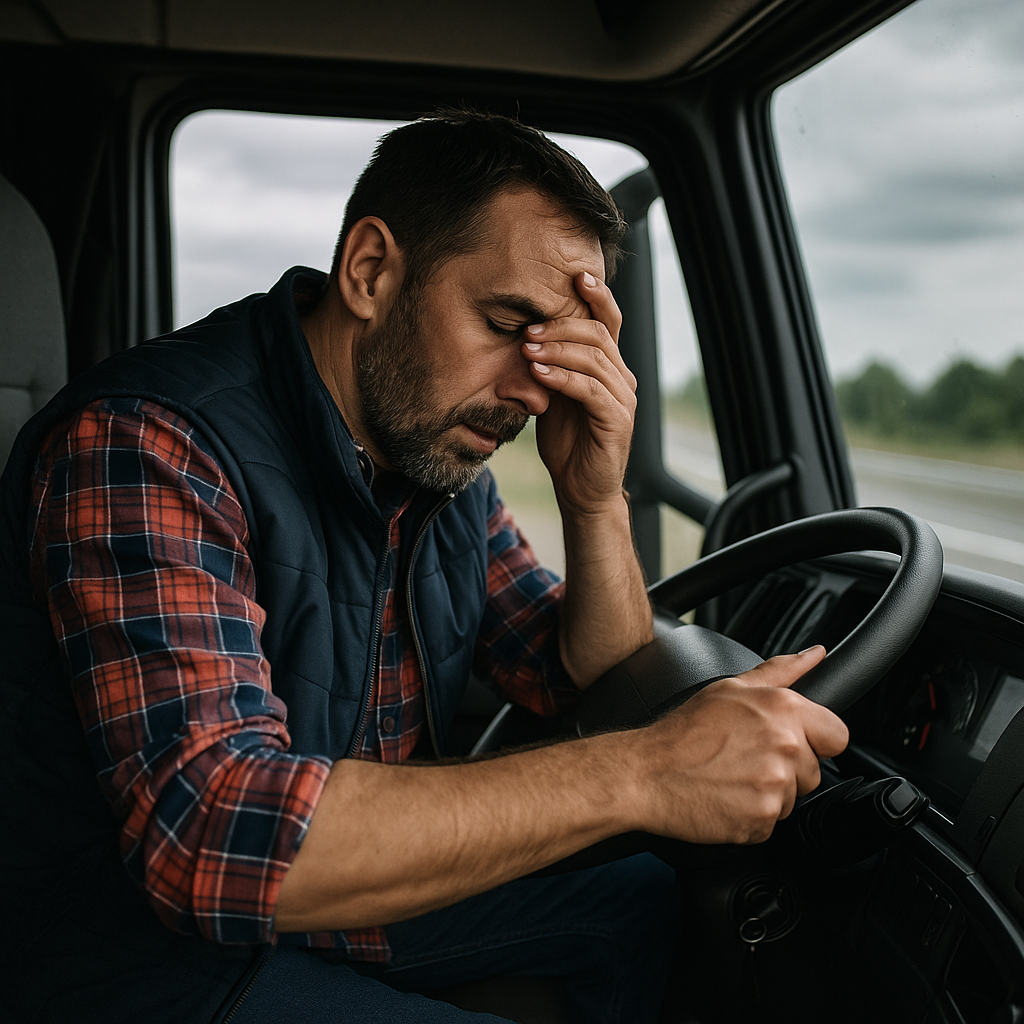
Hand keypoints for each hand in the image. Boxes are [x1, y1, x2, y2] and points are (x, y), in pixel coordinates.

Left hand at [522, 271, 635, 515]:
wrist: (581, 490)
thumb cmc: (567, 444)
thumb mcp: (553, 396)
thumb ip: (549, 367)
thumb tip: (524, 336)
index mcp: (609, 368)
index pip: (608, 322)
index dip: (597, 296)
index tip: (574, 276)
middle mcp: (622, 379)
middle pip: (599, 335)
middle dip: (561, 327)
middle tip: (528, 330)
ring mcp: (623, 399)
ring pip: (595, 359)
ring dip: (558, 350)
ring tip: (527, 350)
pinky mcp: (617, 421)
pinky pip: (591, 390)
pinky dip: (563, 378)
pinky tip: (539, 374)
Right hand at [633, 646, 849, 844]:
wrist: (646, 772)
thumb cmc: (684, 730)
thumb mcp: (730, 688)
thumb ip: (780, 671)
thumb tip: (815, 655)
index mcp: (784, 710)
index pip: (837, 735)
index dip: (814, 740)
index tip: (788, 743)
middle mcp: (786, 747)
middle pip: (814, 771)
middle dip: (787, 769)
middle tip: (745, 759)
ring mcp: (775, 787)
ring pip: (793, 798)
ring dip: (768, 793)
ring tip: (731, 778)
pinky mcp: (762, 821)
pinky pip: (772, 823)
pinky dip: (751, 816)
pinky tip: (726, 798)